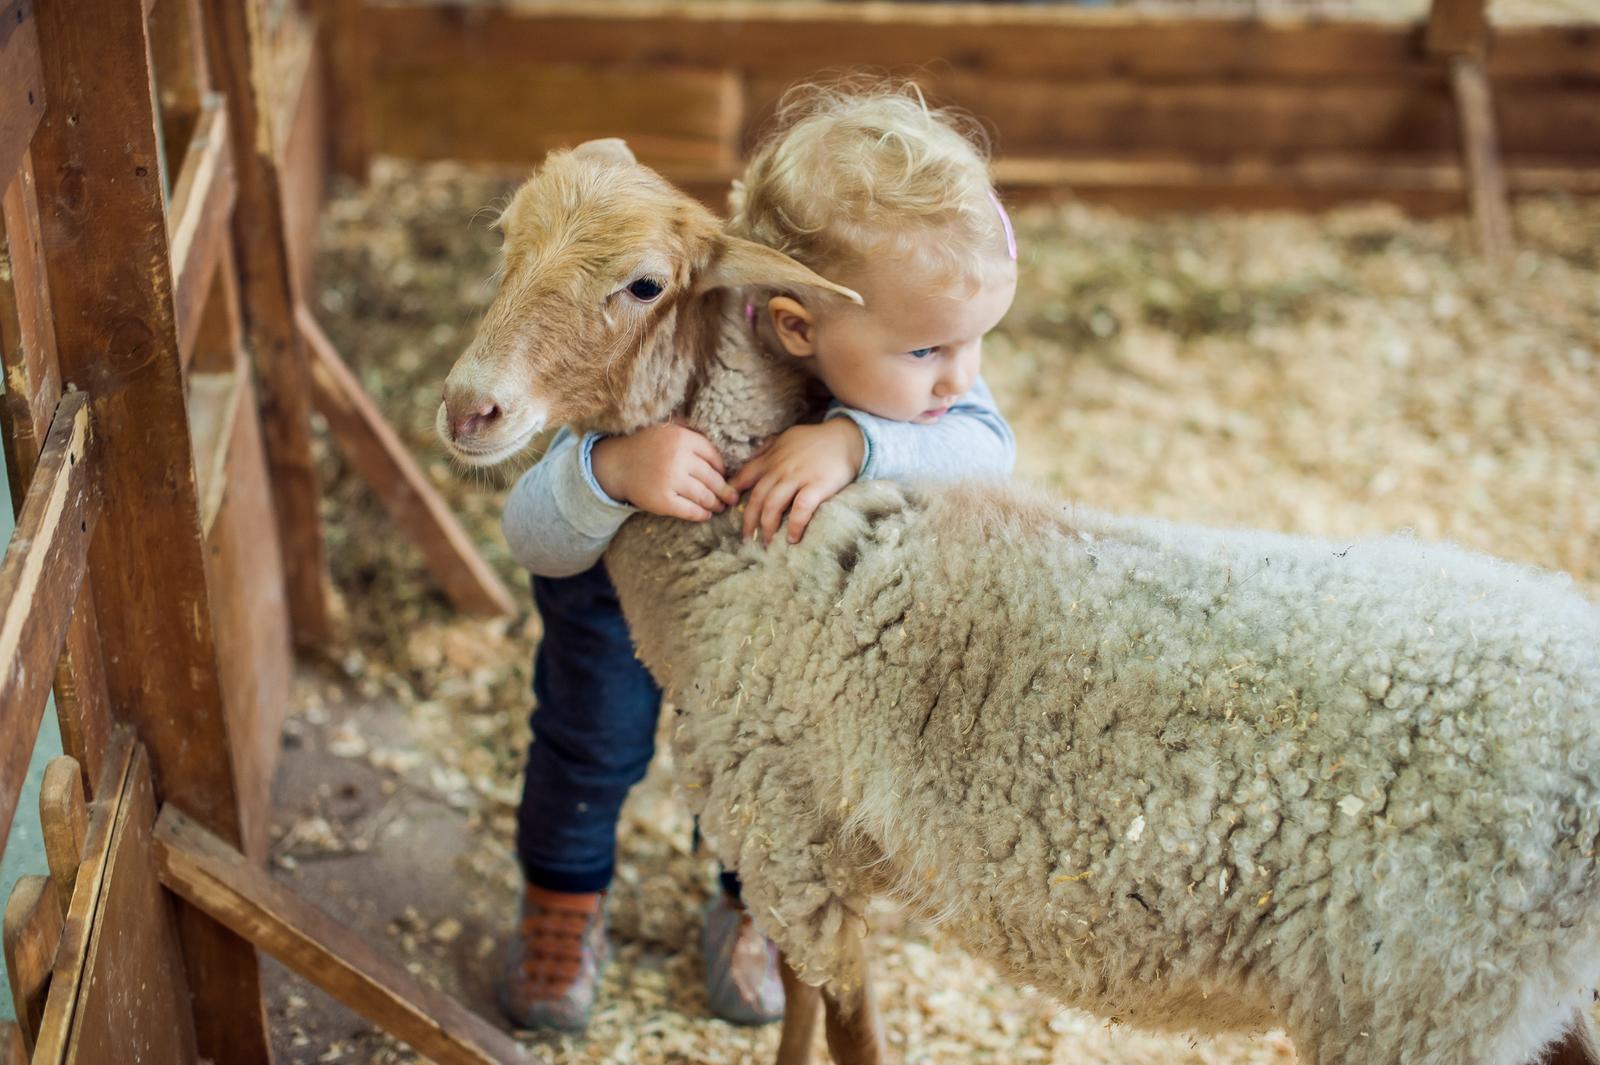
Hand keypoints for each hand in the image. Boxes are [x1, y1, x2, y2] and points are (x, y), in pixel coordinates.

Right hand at [591, 422, 737, 521]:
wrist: (616, 464)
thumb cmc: (645, 445)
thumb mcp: (667, 428)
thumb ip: (690, 432)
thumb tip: (718, 444)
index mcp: (682, 439)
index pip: (714, 457)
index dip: (722, 469)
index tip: (725, 476)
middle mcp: (679, 459)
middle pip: (713, 478)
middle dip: (725, 491)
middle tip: (731, 497)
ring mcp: (671, 480)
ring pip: (704, 496)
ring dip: (716, 504)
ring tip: (720, 507)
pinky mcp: (663, 501)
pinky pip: (690, 510)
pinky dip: (701, 514)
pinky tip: (705, 514)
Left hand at [730, 419, 864, 544]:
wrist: (847, 437)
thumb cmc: (816, 440)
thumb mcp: (787, 438)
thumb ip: (768, 449)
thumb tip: (752, 458)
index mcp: (771, 458)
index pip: (744, 476)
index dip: (733, 493)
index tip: (727, 508)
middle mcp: (780, 468)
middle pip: (757, 498)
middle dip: (748, 521)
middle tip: (746, 538)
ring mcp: (798, 477)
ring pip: (773, 505)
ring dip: (767, 527)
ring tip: (766, 543)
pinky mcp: (817, 485)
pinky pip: (801, 509)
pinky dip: (794, 525)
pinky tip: (792, 538)